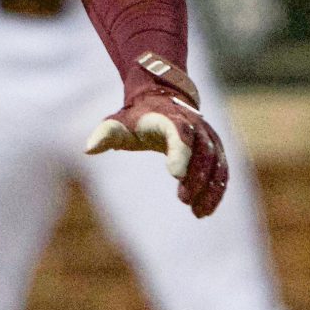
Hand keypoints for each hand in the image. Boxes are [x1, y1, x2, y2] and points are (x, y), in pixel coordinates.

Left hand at [84, 56, 227, 217]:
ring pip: (217, 161)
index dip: (180, 152)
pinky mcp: (214, 148)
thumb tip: (88, 148)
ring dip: (210, 187)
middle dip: (197, 176)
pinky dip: (217, 189)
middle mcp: (193, 125)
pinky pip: (221, 168)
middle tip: (185, 200)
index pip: (179, 133)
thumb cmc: (135, 117)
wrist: (161, 97)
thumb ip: (105, 135)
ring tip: (198, 212)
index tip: (175, 174)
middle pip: (203, 150)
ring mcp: (206, 135)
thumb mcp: (117, 123)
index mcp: (169, 118)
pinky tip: (206, 209)